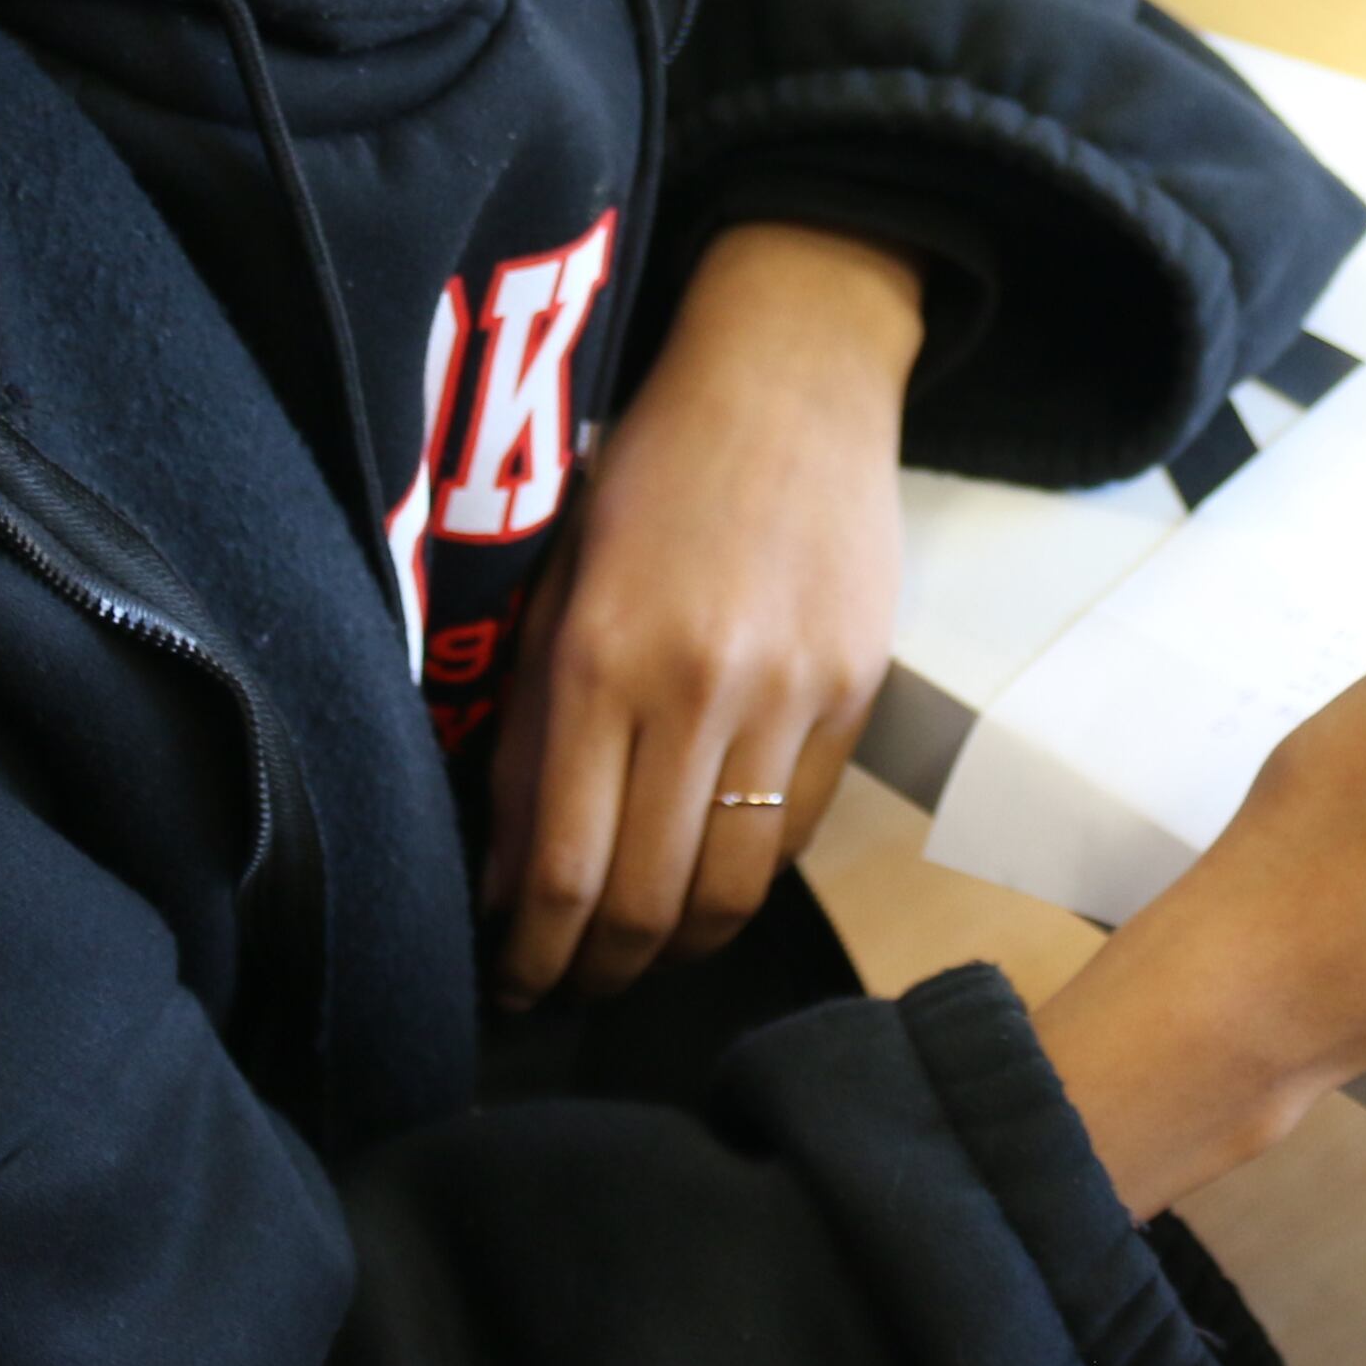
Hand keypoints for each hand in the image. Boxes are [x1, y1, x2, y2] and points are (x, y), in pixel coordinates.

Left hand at [486, 220, 920, 1008]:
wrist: (791, 377)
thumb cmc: (650, 469)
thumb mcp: (557, 584)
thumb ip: (529, 730)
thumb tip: (509, 876)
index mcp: (600, 656)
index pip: (563, 866)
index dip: (534, 952)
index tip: (513, 981)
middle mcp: (699, 688)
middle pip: (646, 900)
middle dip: (598, 971)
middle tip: (570, 988)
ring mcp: (791, 696)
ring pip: (734, 887)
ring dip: (678, 945)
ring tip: (641, 954)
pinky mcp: (857, 692)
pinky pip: (799, 830)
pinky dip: (748, 876)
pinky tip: (710, 878)